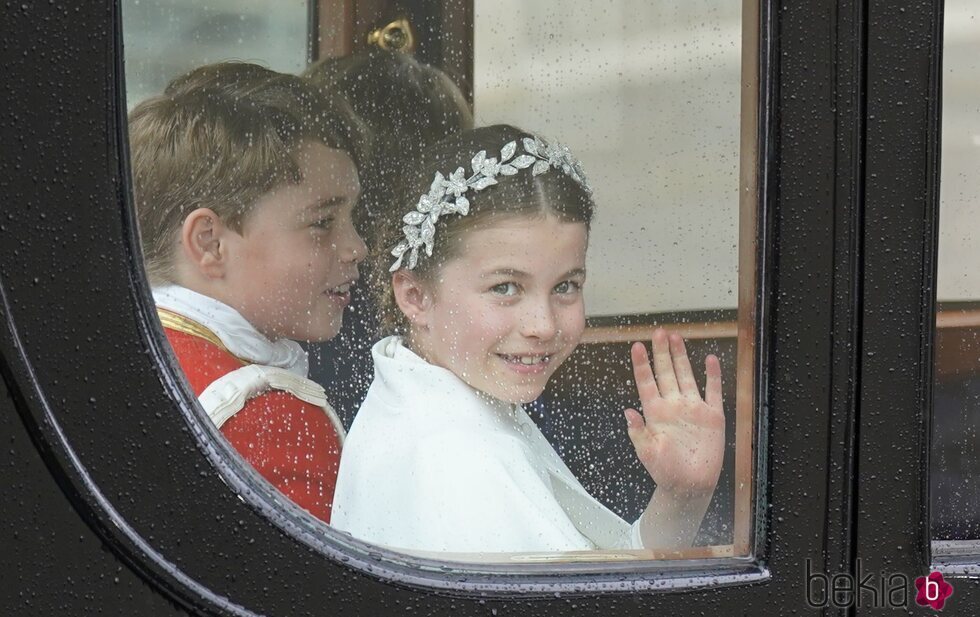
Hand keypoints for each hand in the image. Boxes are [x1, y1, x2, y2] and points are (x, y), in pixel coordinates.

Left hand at [624, 328, 724, 497]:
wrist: (690, 486)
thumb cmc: (666, 471)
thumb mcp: (647, 453)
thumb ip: (638, 433)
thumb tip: (628, 413)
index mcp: (655, 412)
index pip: (646, 382)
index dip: (641, 364)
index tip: (636, 346)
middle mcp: (673, 405)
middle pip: (666, 372)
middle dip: (661, 352)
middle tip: (658, 331)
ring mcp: (693, 409)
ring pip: (686, 375)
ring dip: (681, 357)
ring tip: (676, 337)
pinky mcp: (712, 416)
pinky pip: (713, 392)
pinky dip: (713, 376)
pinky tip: (710, 359)